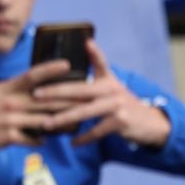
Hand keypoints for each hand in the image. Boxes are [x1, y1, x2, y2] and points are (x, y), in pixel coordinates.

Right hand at [0, 59, 76, 152]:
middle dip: (69, 100)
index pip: (32, 75)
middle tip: (87, 98)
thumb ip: (15, 91)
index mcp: (7, 88)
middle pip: (46, 100)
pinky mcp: (8, 137)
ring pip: (44, 120)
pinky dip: (41, 139)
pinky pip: (32, 138)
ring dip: (62, 123)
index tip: (67, 64)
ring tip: (75, 123)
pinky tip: (47, 139)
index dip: (51, 69)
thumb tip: (36, 89)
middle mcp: (11, 102)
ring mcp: (11, 120)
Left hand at [29, 39, 169, 147]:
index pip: (101, 62)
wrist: (148, 122)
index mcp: (108, 79)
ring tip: (46, 124)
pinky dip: (84, 137)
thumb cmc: (120, 102)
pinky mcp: (120, 122)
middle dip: (55, 92)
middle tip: (36, 95)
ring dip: (63, 119)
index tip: (87, 42)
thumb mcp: (111, 84)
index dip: (95, 52)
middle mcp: (112, 90)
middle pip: (80, 90)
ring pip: (84, 112)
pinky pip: (96, 131)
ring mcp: (117, 106)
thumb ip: (97, 69)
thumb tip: (85, 46)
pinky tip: (72, 142)